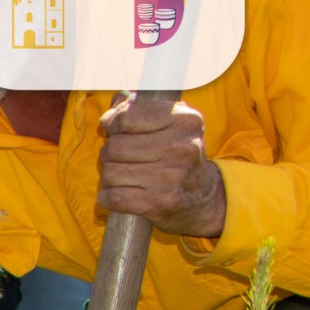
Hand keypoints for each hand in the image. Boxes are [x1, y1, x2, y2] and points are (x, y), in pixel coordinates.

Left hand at [97, 92, 224, 238]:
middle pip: (114, 147)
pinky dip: (108, 196)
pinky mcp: (160, 203)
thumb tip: (114, 106)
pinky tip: (120, 193)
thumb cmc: (175, 154)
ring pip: (110, 173)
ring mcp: (172, 177)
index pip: (126, 118)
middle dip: (109, 154)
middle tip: (122, 158)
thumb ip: (137, 107)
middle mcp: (182, 147)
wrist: (201, 196)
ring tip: (126, 176)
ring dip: (109, 176)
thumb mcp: (168, 123)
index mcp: (185, 120)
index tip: (117, 130)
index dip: (114, 125)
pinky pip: (112, 197)